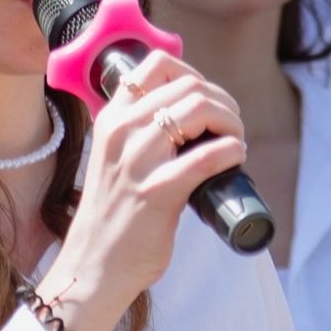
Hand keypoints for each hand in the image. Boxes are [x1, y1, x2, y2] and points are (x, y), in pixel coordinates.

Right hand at [39, 45, 247, 330]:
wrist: (94, 266)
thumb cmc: (114, 216)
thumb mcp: (116, 159)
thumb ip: (140, 134)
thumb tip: (191, 116)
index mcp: (111, 119)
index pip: (156, 65)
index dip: (194, 75)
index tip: (207, 100)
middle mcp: (121, 132)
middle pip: (188, 85)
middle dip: (222, 102)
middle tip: (231, 127)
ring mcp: (137, 161)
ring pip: (200, 109)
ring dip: (231, 122)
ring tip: (235, 141)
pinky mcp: (157, 192)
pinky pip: (208, 157)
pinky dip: (232, 150)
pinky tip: (236, 158)